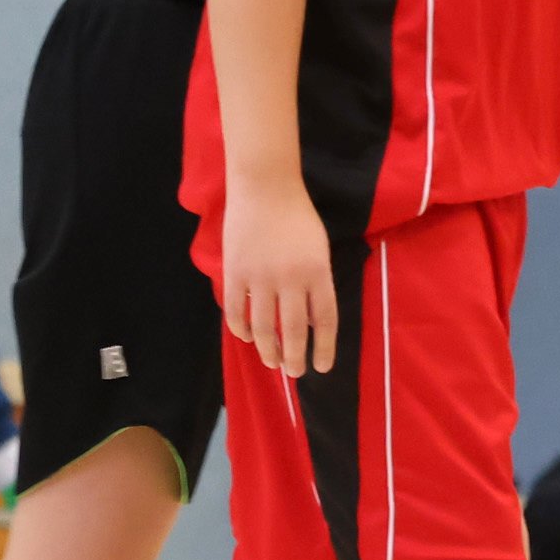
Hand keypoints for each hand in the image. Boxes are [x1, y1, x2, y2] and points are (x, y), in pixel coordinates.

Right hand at [219, 187, 337, 375]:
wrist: (265, 186)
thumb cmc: (298, 216)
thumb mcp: (319, 249)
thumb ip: (317, 285)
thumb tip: (311, 324)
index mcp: (317, 271)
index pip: (324, 320)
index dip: (324, 348)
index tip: (322, 367)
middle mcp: (290, 278)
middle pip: (293, 331)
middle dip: (295, 358)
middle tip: (294, 373)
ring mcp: (260, 276)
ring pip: (263, 327)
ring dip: (268, 351)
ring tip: (273, 362)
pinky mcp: (235, 272)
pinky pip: (236, 311)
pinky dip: (241, 330)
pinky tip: (248, 338)